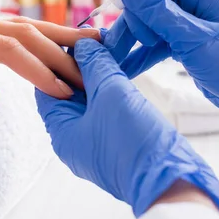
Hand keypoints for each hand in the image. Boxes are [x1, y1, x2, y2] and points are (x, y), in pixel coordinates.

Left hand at [0, 14, 98, 107]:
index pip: (8, 48)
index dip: (39, 69)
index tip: (62, 91)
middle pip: (24, 31)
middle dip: (60, 49)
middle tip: (94, 68)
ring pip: (23, 27)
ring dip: (57, 37)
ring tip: (91, 47)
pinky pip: (13, 34)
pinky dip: (40, 41)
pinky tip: (58, 49)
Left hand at [36, 38, 218, 218]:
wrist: (172, 181)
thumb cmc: (134, 140)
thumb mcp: (111, 93)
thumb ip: (95, 65)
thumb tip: (82, 46)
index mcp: (61, 132)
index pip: (46, 88)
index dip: (56, 59)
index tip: (73, 37)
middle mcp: (74, 139)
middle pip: (68, 93)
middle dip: (81, 65)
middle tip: (96, 37)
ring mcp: (96, 142)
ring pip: (92, 100)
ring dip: (101, 75)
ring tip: (112, 47)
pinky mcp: (117, 141)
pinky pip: (109, 110)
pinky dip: (114, 89)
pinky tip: (124, 68)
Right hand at [95, 0, 218, 129]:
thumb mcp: (196, 40)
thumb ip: (162, 15)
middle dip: (129, 15)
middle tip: (121, 40)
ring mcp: (182, 20)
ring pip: (143, 19)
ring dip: (128, 38)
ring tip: (114, 59)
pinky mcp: (178, 41)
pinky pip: (149, 42)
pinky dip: (136, 55)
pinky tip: (123, 69)